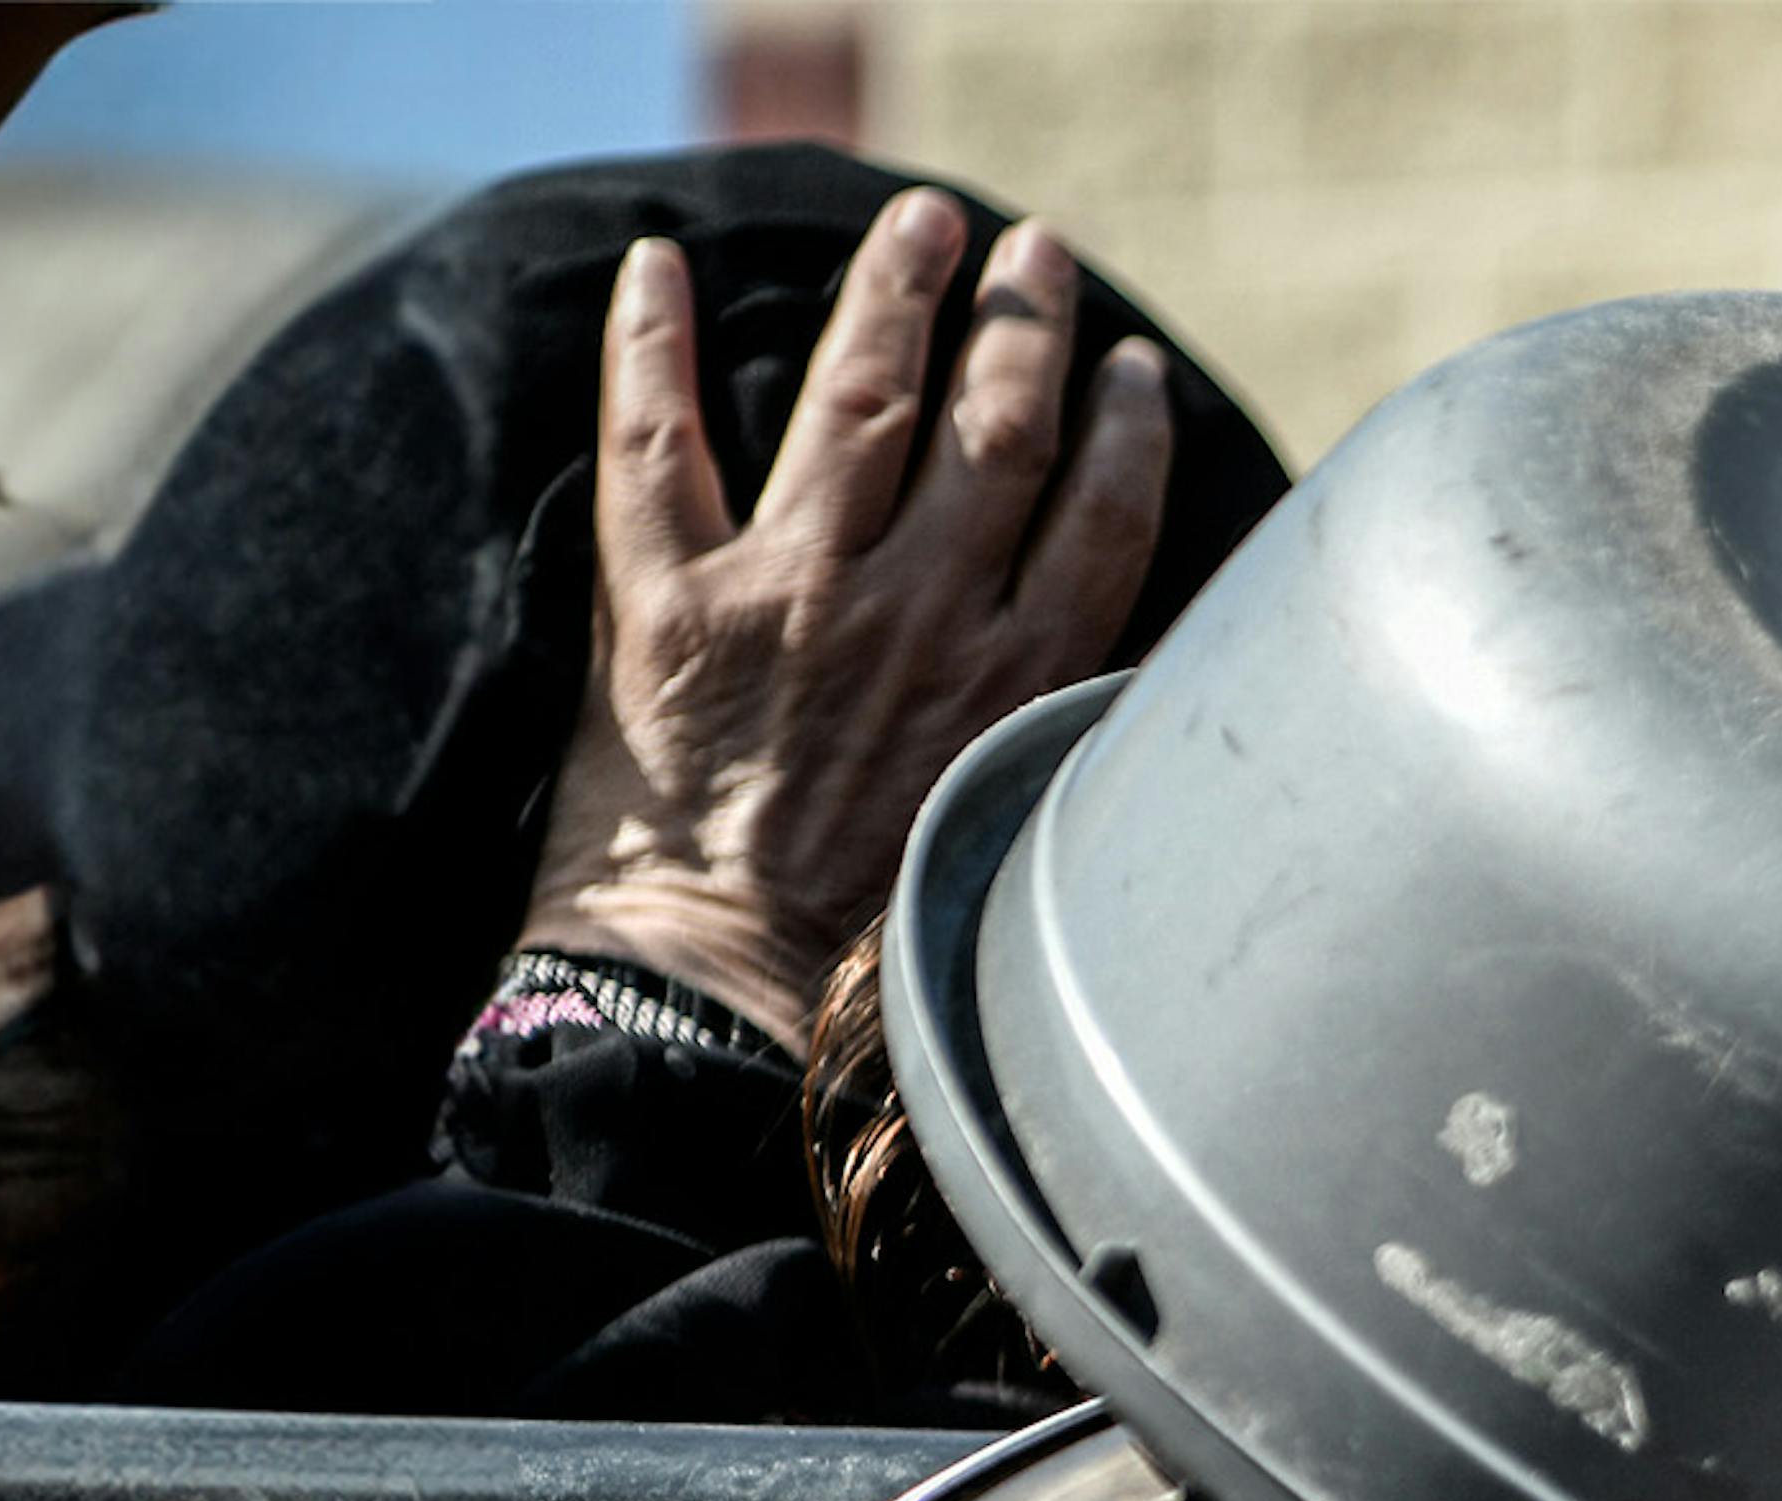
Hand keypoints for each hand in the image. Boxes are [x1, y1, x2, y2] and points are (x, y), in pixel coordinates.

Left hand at [517, 192, 1174, 1052]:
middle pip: (995, 428)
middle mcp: (919, 620)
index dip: (1124, 427)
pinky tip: (656, 266)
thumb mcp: (1021, 841)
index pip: (1099, 515)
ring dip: (897, 293)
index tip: (1131, 367)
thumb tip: (1120, 688)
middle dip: (1023, 322)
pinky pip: (657, 444)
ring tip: (923, 220)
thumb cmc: (879, 949)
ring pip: (859, 401)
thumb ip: (1062, 740)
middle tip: (1036, 252)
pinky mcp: (671, 608)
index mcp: (1014, 683)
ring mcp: (795, 601)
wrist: (725, 999)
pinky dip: (650, 345)